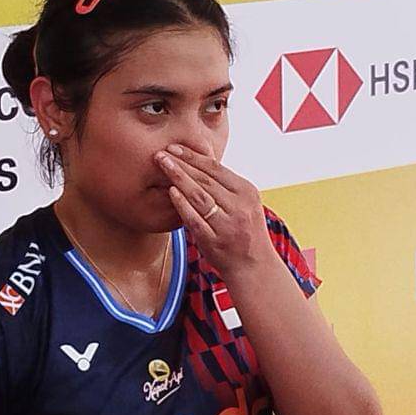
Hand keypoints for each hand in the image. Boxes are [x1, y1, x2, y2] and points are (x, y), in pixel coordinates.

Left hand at [155, 143, 274, 280]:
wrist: (254, 267)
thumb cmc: (244, 231)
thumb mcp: (244, 203)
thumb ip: (225, 186)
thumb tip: (198, 161)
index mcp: (247, 192)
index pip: (216, 168)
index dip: (193, 156)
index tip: (174, 147)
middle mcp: (239, 206)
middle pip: (205, 179)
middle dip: (181, 163)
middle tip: (161, 153)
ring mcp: (227, 224)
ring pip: (200, 196)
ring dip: (178, 178)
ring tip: (162, 165)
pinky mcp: (216, 241)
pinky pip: (195, 219)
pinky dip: (182, 204)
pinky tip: (170, 192)